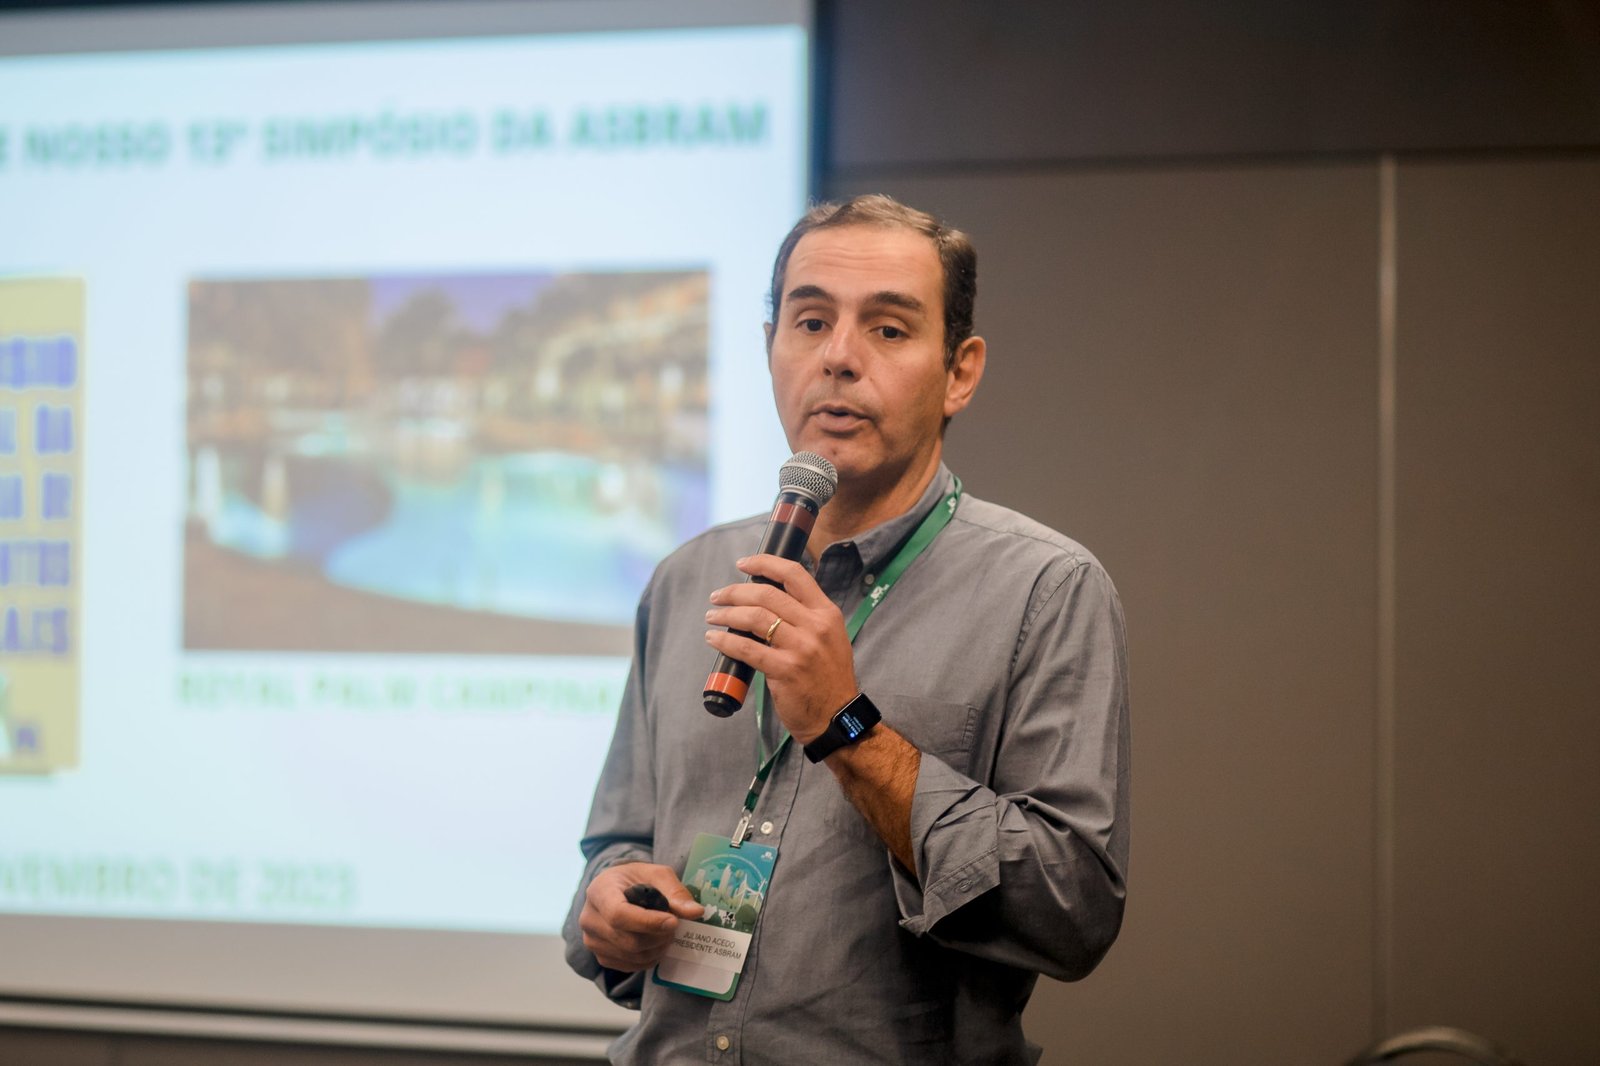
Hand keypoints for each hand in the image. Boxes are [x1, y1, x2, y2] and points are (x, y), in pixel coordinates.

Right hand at [578, 863, 702, 972]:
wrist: (617, 889)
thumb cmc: (636, 879)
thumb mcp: (657, 875)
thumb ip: (676, 892)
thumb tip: (696, 912)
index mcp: (599, 891)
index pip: (619, 914)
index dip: (648, 923)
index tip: (673, 922)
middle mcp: (589, 918)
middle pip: (627, 940)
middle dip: (658, 937)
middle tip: (675, 926)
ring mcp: (591, 940)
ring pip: (630, 955)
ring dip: (656, 949)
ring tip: (667, 934)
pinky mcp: (600, 955)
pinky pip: (628, 966)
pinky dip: (648, 959)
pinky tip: (657, 945)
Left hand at [705, 554, 857, 742]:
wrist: (836, 717)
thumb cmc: (827, 678)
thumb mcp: (829, 638)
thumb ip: (805, 617)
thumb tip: (764, 599)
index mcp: (827, 613)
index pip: (794, 574)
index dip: (765, 563)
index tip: (743, 564)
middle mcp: (816, 626)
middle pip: (767, 595)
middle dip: (735, 592)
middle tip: (717, 597)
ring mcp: (801, 649)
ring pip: (754, 618)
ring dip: (727, 614)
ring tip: (712, 616)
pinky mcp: (785, 671)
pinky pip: (746, 649)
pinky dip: (725, 641)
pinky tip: (714, 639)